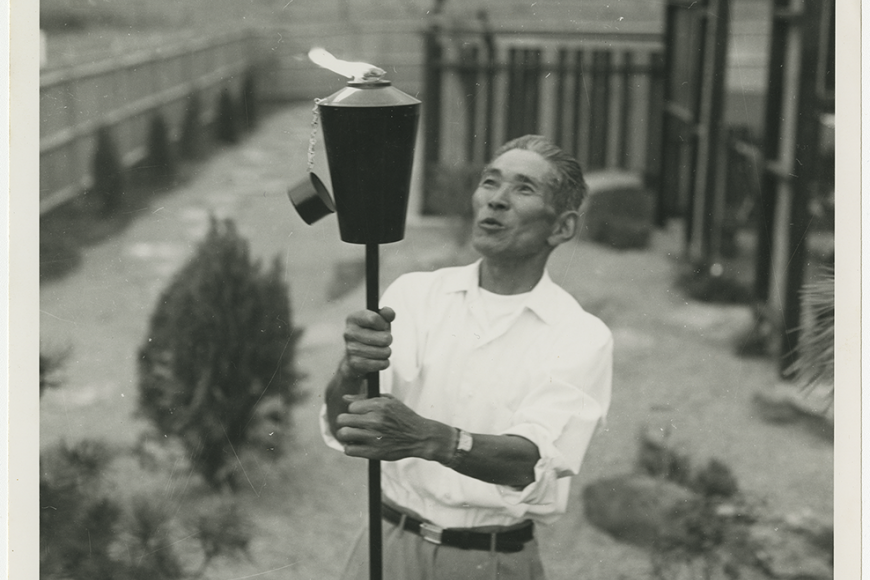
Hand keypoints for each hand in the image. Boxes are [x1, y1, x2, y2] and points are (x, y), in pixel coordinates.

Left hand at [335, 394, 451, 461]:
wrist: (420, 436)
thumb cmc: (404, 418)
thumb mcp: (389, 401)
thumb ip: (366, 398)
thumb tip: (345, 398)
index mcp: (379, 406)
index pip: (351, 407)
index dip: (353, 411)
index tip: (359, 415)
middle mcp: (375, 420)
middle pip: (342, 419)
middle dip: (345, 422)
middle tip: (352, 425)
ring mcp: (374, 437)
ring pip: (344, 434)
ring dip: (345, 435)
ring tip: (352, 435)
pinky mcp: (374, 452)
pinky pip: (349, 450)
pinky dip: (350, 448)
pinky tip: (358, 445)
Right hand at [342, 307, 395, 378]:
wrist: (354, 357)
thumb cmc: (369, 335)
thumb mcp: (378, 322)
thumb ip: (386, 314)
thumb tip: (390, 313)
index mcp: (353, 319)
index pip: (374, 319)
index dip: (383, 324)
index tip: (381, 327)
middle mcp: (349, 333)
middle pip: (385, 338)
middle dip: (387, 340)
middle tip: (380, 340)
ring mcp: (352, 349)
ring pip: (385, 352)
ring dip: (386, 351)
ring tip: (377, 350)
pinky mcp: (356, 364)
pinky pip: (382, 363)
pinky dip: (383, 362)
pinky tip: (376, 359)